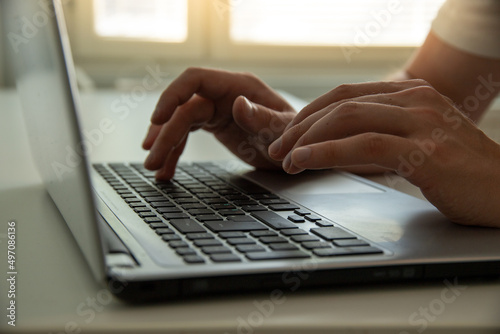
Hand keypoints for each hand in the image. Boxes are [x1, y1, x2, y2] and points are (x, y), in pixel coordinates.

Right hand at [143, 67, 295, 178]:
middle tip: (152, 160)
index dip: (172, 96)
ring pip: (180, 122)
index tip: (158, 119)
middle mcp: (224, 94)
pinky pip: (186, 134)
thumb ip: (263, 118)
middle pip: (182, 108)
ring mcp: (217, 108)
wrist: (299, 150)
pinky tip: (167, 170)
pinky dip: (175, 151)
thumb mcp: (283, 132)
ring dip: (165, 144)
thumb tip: (238, 105)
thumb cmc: (296, 137)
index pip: (195, 80)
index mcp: (239, 87)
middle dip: (165, 134)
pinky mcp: (214, 123)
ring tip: (154, 168)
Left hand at [268, 79, 499, 226]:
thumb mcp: (417, 140)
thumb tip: (336, 145)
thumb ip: (382, 133)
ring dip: (307, 139)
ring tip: (285, 159)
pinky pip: (364, 145)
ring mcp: (422, 121)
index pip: (345, 95)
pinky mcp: (425, 150)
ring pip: (348, 118)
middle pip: (340, 103)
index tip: (288, 136)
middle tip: (278, 149)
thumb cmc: (460, 171)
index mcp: (411, 94)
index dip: (309, 114)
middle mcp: (415, 99)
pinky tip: (305, 161)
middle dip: (301, 127)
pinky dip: (328, 152)